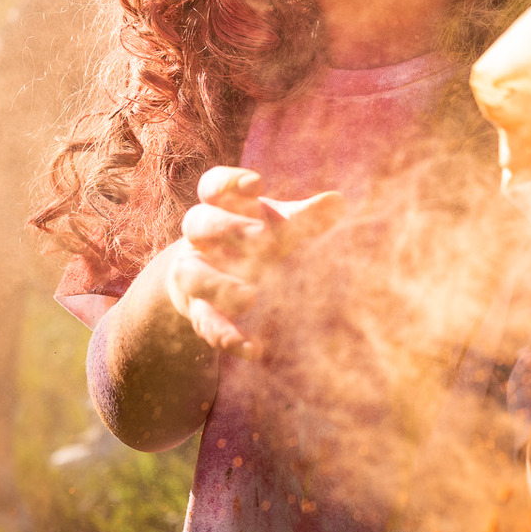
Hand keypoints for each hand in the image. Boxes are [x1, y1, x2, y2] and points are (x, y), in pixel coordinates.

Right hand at [166, 166, 343, 357]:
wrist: (210, 275)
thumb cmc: (250, 239)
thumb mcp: (277, 227)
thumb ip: (304, 217)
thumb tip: (339, 202)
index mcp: (219, 208)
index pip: (212, 186)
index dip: (228, 181)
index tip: (256, 184)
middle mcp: (199, 238)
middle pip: (198, 223)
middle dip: (228, 228)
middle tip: (264, 238)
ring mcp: (192, 272)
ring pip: (191, 274)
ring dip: (219, 284)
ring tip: (250, 296)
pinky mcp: (195, 308)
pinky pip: (204, 322)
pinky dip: (226, 336)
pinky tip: (252, 350)